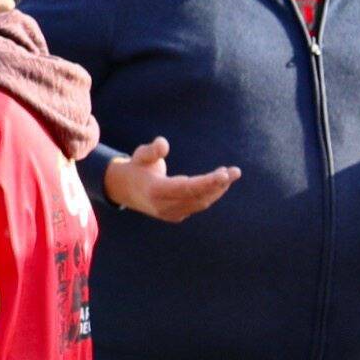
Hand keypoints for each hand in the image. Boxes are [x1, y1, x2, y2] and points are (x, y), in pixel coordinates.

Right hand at [103, 136, 239, 221]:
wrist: (124, 190)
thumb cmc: (136, 167)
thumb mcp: (140, 155)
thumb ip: (152, 150)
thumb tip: (163, 144)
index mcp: (155, 192)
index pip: (187, 189)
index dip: (207, 182)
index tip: (225, 174)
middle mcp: (164, 206)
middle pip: (198, 197)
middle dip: (219, 185)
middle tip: (235, 171)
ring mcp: (170, 214)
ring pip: (201, 203)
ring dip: (217, 189)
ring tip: (230, 174)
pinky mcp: (176, 216)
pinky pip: (198, 205)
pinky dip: (210, 194)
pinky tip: (219, 182)